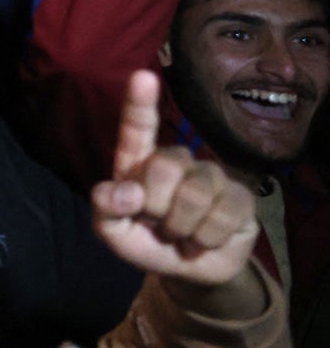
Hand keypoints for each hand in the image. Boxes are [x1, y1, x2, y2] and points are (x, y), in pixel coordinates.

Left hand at [92, 71, 257, 286]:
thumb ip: (106, 209)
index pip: (137, 128)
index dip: (139, 103)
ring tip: (181, 234)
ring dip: (182, 227)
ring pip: (196, 193)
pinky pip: (224, 213)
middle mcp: (176, 160)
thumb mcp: (113, 232)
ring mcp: (211, 175)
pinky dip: (206, 238)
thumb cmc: (144, 240)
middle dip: (157, 205)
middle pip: (166, 165)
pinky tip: (203, 240)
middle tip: (157, 223)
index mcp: (138, 162)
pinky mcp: (241, 197)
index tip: (143, 76)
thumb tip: (128, 192)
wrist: (186, 271)